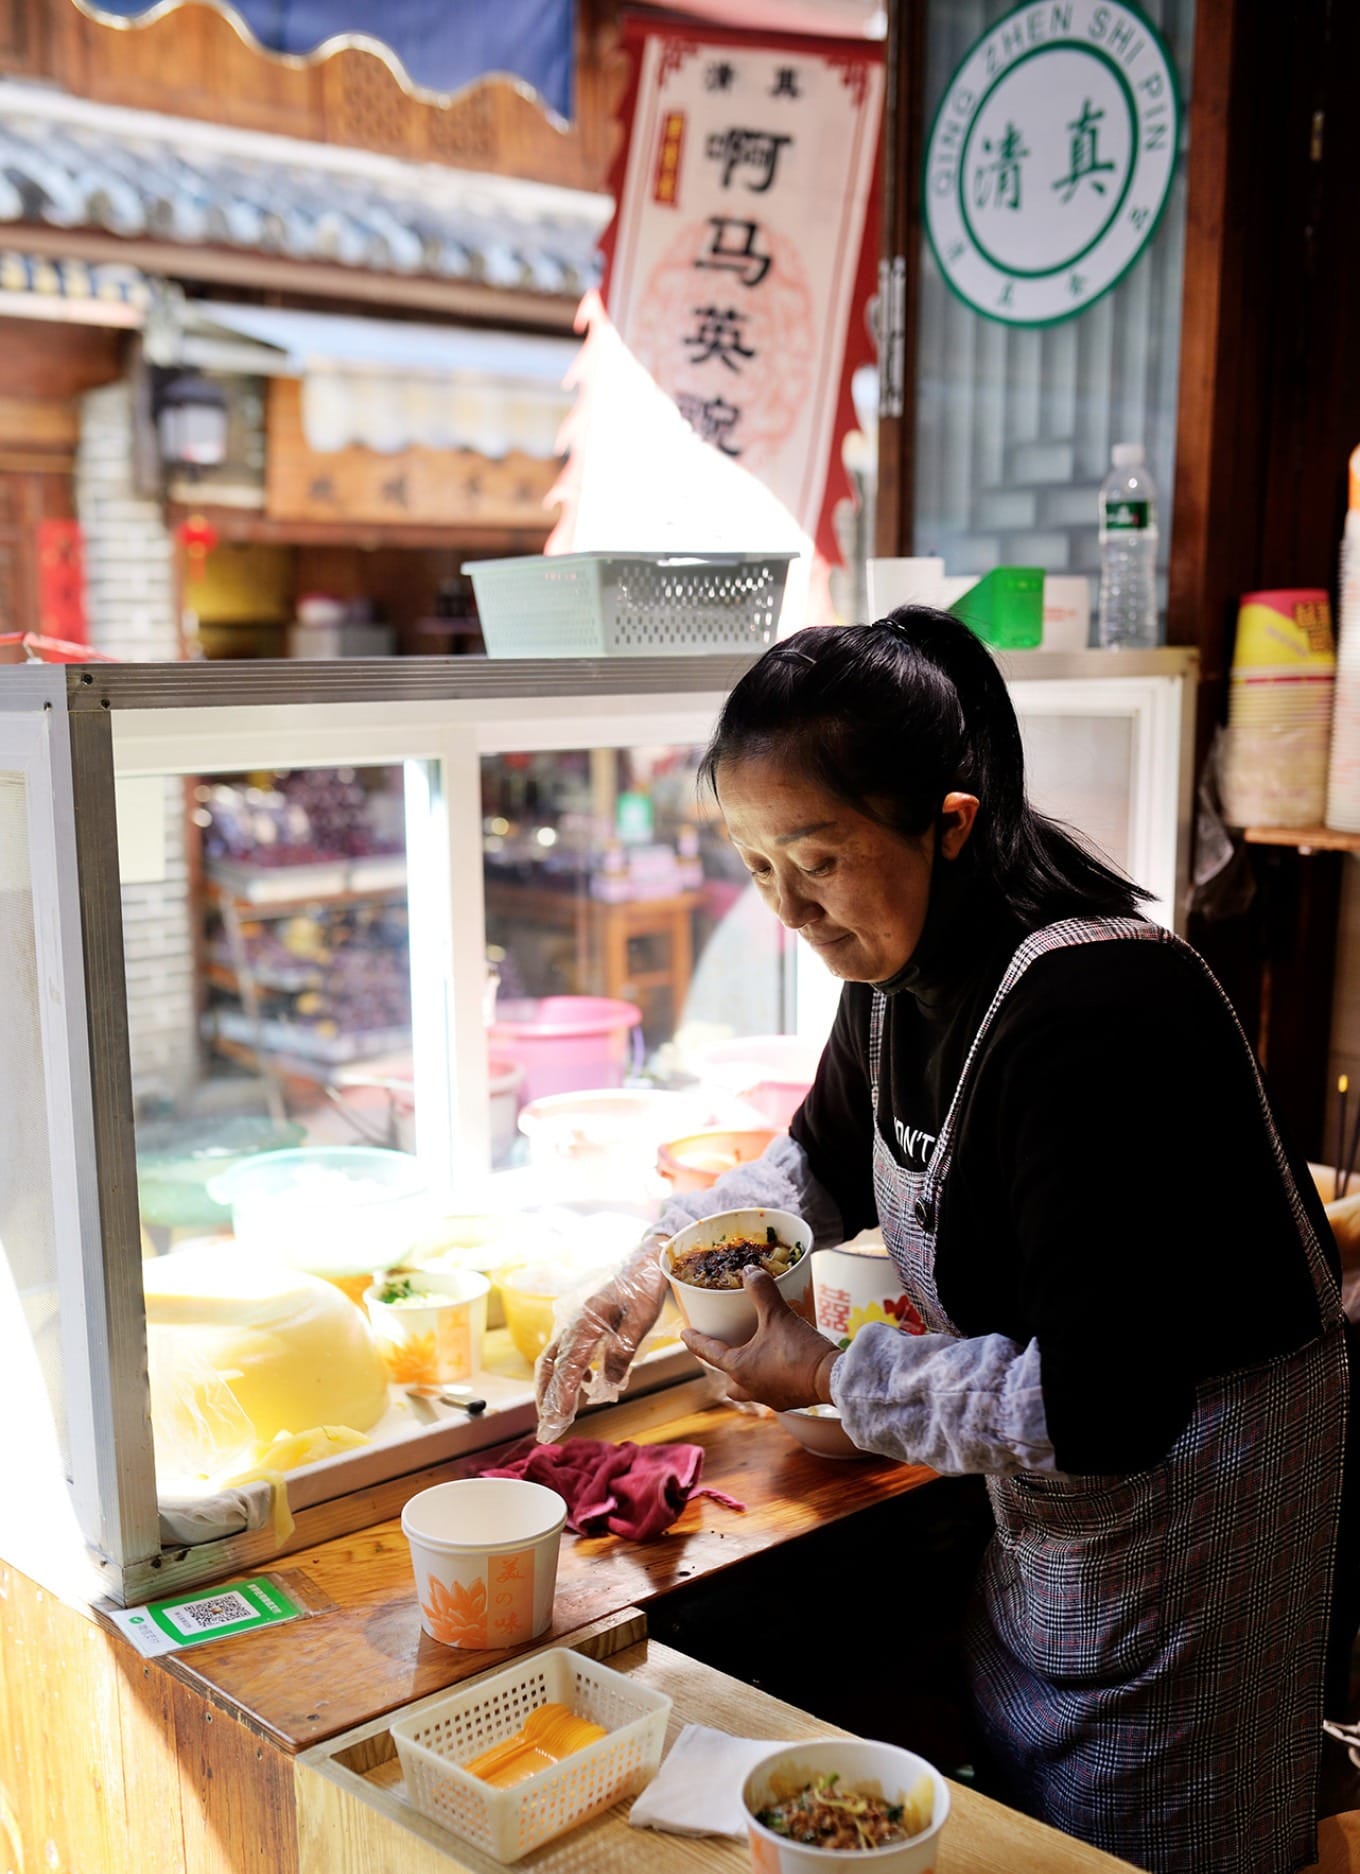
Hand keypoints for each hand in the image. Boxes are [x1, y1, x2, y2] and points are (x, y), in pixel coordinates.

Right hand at [534, 1244, 669, 1442]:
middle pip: (550, 1364)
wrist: (649, 1259)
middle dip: (546, 1396)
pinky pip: (569, 1353)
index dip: (562, 1393)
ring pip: (555, 1359)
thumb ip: (624, 1348)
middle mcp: (577, 1324)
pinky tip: (587, 1386)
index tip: (558, 1418)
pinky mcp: (588, 1325)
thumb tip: (609, 1382)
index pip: (569, 1365)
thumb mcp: (642, 1317)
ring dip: (552, 1387)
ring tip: (556, 1414)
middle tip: (547, 1427)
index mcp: (587, 1322)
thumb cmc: (647, 1285)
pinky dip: (568, 1374)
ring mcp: (579, 1324)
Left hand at [681, 1267, 840, 1412]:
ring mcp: (770, 1397)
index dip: (696, 1341)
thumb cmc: (799, 1349)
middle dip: (725, 1369)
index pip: (709, 1353)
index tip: (684, 1335)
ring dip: (747, 1377)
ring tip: (754, 1360)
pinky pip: (771, 1391)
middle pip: (729, 1382)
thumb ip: (761, 1290)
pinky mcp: (789, 1400)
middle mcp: (750, 1387)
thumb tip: (750, 1270)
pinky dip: (769, 1379)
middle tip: (726, 1352)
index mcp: (739, 1368)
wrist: (832, 1378)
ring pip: (749, 1390)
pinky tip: (780, 1367)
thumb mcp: (778, 1315)